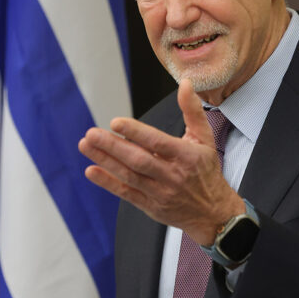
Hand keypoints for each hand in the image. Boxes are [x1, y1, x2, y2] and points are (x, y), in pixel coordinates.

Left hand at [78, 79, 244, 244]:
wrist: (212, 213)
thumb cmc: (206, 172)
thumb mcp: (205, 139)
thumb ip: (193, 111)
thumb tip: (186, 84)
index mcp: (186, 156)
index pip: (158, 143)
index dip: (136, 132)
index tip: (116, 122)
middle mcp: (172, 176)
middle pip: (139, 160)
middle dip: (112, 147)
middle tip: (91, 133)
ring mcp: (160, 193)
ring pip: (129, 175)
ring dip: (105, 161)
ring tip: (85, 145)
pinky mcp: (150, 206)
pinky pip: (126, 193)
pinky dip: (108, 183)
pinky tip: (91, 171)